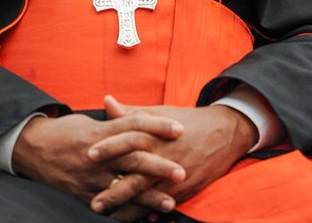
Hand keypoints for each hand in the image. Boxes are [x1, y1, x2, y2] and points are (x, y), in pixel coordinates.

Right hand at [12, 111, 184, 217]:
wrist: (33, 149)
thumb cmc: (64, 131)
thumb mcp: (89, 121)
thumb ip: (114, 120)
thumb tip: (138, 115)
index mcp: (100, 131)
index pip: (134, 124)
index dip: (157, 126)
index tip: (179, 129)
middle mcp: (98, 154)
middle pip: (134, 158)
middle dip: (159, 165)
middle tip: (182, 170)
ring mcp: (91, 177)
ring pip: (125, 188)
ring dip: (149, 197)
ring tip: (171, 202)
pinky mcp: (85, 195)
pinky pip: (111, 208)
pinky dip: (129, 214)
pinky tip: (146, 217)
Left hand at [89, 95, 256, 216]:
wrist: (223, 133)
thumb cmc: (185, 121)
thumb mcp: (158, 113)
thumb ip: (131, 112)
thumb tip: (106, 101)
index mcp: (155, 135)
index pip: (128, 140)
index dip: (109, 147)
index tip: (89, 154)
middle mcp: (163, 157)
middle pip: (136, 176)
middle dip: (114, 190)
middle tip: (94, 202)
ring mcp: (174, 176)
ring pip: (148, 196)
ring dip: (129, 208)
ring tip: (110, 216)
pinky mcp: (184, 189)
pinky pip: (164, 205)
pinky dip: (150, 213)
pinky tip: (136, 221)